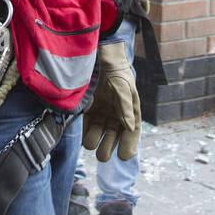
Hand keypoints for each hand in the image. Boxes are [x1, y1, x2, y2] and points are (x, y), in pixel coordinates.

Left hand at [82, 42, 139, 160]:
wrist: (103, 58)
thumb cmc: (118, 73)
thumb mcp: (123, 88)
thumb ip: (125, 107)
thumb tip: (130, 127)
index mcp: (130, 112)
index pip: (131, 133)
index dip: (129, 145)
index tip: (123, 156)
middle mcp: (117, 115)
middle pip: (113, 136)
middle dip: (108, 146)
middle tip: (102, 156)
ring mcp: (103, 112)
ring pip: (99, 132)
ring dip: (95, 140)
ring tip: (90, 145)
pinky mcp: (90, 108)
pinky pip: (87, 123)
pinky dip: (85, 131)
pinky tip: (82, 138)